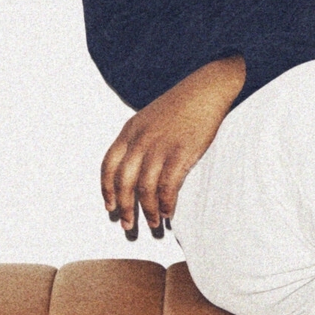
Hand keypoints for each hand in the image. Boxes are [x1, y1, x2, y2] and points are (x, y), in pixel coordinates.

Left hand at [101, 55, 246, 234]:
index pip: (108, 165)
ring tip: (152, 224)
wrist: (207, 88)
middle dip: (124, 208)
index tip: (109, 207)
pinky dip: (166, 203)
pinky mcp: (181, 153)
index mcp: (130, 131)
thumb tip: (138, 167)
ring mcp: (160, 147)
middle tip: (128, 226)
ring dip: (147, 211)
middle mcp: (140, 140)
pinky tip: (168, 213)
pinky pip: (168, 186)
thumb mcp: (150, 118)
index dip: (107, 190)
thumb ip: (140, 140)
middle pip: (124, 182)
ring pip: (145, 188)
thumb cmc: (183, 104)